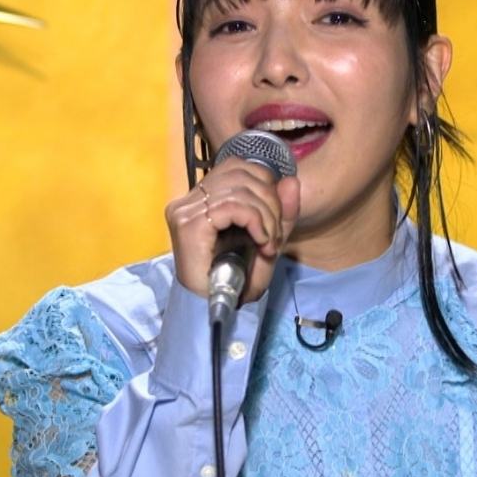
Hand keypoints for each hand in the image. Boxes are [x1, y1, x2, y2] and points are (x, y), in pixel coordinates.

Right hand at [164, 160, 300, 303]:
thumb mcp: (267, 240)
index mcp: (201, 198)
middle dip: (270, 203)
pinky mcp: (188, 225)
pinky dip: (256, 222)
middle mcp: (188, 200)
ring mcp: (185, 211)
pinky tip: (261, 242)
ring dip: (266, 217)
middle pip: (241, 175)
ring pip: (240, 190)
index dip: (264, 183)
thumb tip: (291, 180)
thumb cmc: (235, 279)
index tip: (274, 217)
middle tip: (274, 234)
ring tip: (268, 242)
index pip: (236, 166)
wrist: (214, 310)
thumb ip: (280, 212)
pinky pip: (232, 207)